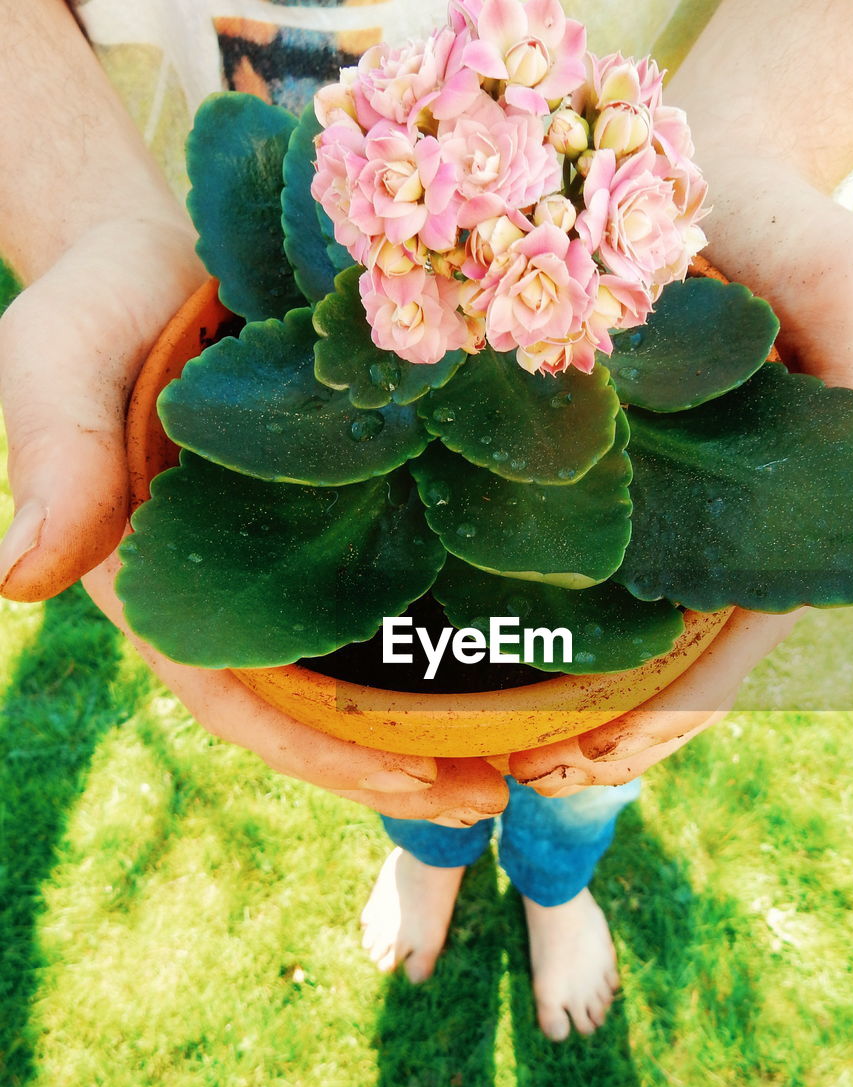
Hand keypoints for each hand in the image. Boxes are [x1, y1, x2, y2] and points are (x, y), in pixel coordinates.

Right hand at [0, 216, 506, 821]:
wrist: (162, 243)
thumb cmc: (97, 305)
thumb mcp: (58, 364)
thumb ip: (52, 461)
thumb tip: (17, 580)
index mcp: (164, 586)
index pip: (236, 696)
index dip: (320, 752)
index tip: (414, 785)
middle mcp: (236, 588)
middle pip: (315, 706)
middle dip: (395, 765)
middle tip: (492, 801)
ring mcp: (295, 553)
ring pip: (364, 662)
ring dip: (436, 718)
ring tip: (525, 757)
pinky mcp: (347, 504)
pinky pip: (400, 581)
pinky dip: (454, 629)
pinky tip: (522, 650)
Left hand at [511, 151, 852, 795]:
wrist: (727, 167)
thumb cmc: (788, 218)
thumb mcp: (851, 275)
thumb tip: (849, 483)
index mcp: (809, 506)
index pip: (748, 635)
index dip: (680, 707)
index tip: (595, 758)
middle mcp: (759, 522)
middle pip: (698, 659)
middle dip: (629, 732)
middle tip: (538, 783)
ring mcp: (702, 508)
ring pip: (653, 637)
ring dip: (599, 706)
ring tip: (524, 762)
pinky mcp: (650, 484)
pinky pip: (617, 578)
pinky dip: (579, 636)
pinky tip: (525, 676)